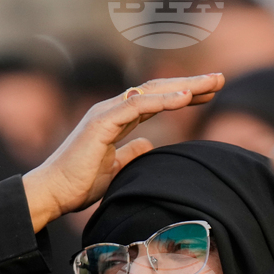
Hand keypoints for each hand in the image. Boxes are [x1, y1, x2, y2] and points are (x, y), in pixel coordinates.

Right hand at [22, 74, 225, 232]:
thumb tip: (149, 144)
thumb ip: (132, 153)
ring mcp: (106, 112)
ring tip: (213, 83)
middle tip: (221, 80)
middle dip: (191, 83)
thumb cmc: (79, 183)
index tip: (209, 95)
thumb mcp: (116, 169)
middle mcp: (112, 110)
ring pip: (152, 91)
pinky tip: (186, 97)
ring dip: (185, 86)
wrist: (53, 193)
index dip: (183, 96)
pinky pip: (137, 105)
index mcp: (116, 119)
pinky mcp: (101, 122)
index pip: (156, 100)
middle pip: (158, 90)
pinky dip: (164, 100)